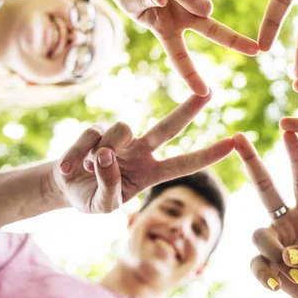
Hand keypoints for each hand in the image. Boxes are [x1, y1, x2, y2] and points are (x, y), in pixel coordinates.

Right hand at [51, 92, 233, 213]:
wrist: (65, 188)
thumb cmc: (93, 196)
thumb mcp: (104, 204)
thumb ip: (110, 186)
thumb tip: (105, 155)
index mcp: (152, 172)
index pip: (184, 164)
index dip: (207, 155)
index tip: (232, 143)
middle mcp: (141, 150)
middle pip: (169, 127)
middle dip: (189, 110)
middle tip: (210, 93)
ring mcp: (120, 138)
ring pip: (122, 129)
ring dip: (103, 152)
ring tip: (86, 170)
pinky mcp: (95, 130)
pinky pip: (90, 137)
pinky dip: (76, 157)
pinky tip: (68, 170)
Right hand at [93, 0, 258, 95]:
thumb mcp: (130, 1)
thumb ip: (145, 1)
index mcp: (168, 31)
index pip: (180, 58)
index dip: (191, 75)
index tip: (204, 93)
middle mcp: (184, 17)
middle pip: (214, 31)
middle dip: (235, 41)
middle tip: (255, 50)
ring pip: (203, 4)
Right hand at [235, 131, 297, 297]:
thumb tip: (288, 256)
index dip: (295, 157)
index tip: (288, 132)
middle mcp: (287, 220)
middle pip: (265, 188)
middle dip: (252, 162)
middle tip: (238, 138)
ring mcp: (274, 240)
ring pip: (259, 235)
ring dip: (274, 253)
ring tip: (293, 272)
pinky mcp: (266, 263)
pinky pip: (256, 264)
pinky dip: (267, 276)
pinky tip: (279, 286)